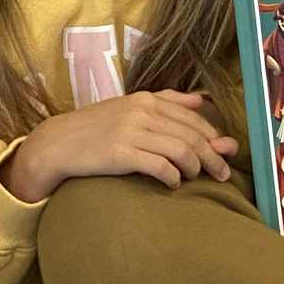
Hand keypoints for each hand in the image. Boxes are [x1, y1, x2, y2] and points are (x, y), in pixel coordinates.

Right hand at [4, 90, 238, 201]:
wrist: (58, 143)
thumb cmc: (97, 128)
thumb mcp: (131, 106)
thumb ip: (167, 101)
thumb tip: (203, 100)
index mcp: (148, 99)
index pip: (194, 117)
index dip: (214, 137)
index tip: (225, 153)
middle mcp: (142, 111)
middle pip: (192, 135)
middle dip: (213, 157)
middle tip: (223, 175)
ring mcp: (132, 132)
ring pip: (181, 150)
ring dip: (195, 168)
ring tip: (194, 178)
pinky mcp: (122, 153)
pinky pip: (160, 166)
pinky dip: (173, 177)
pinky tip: (173, 184)